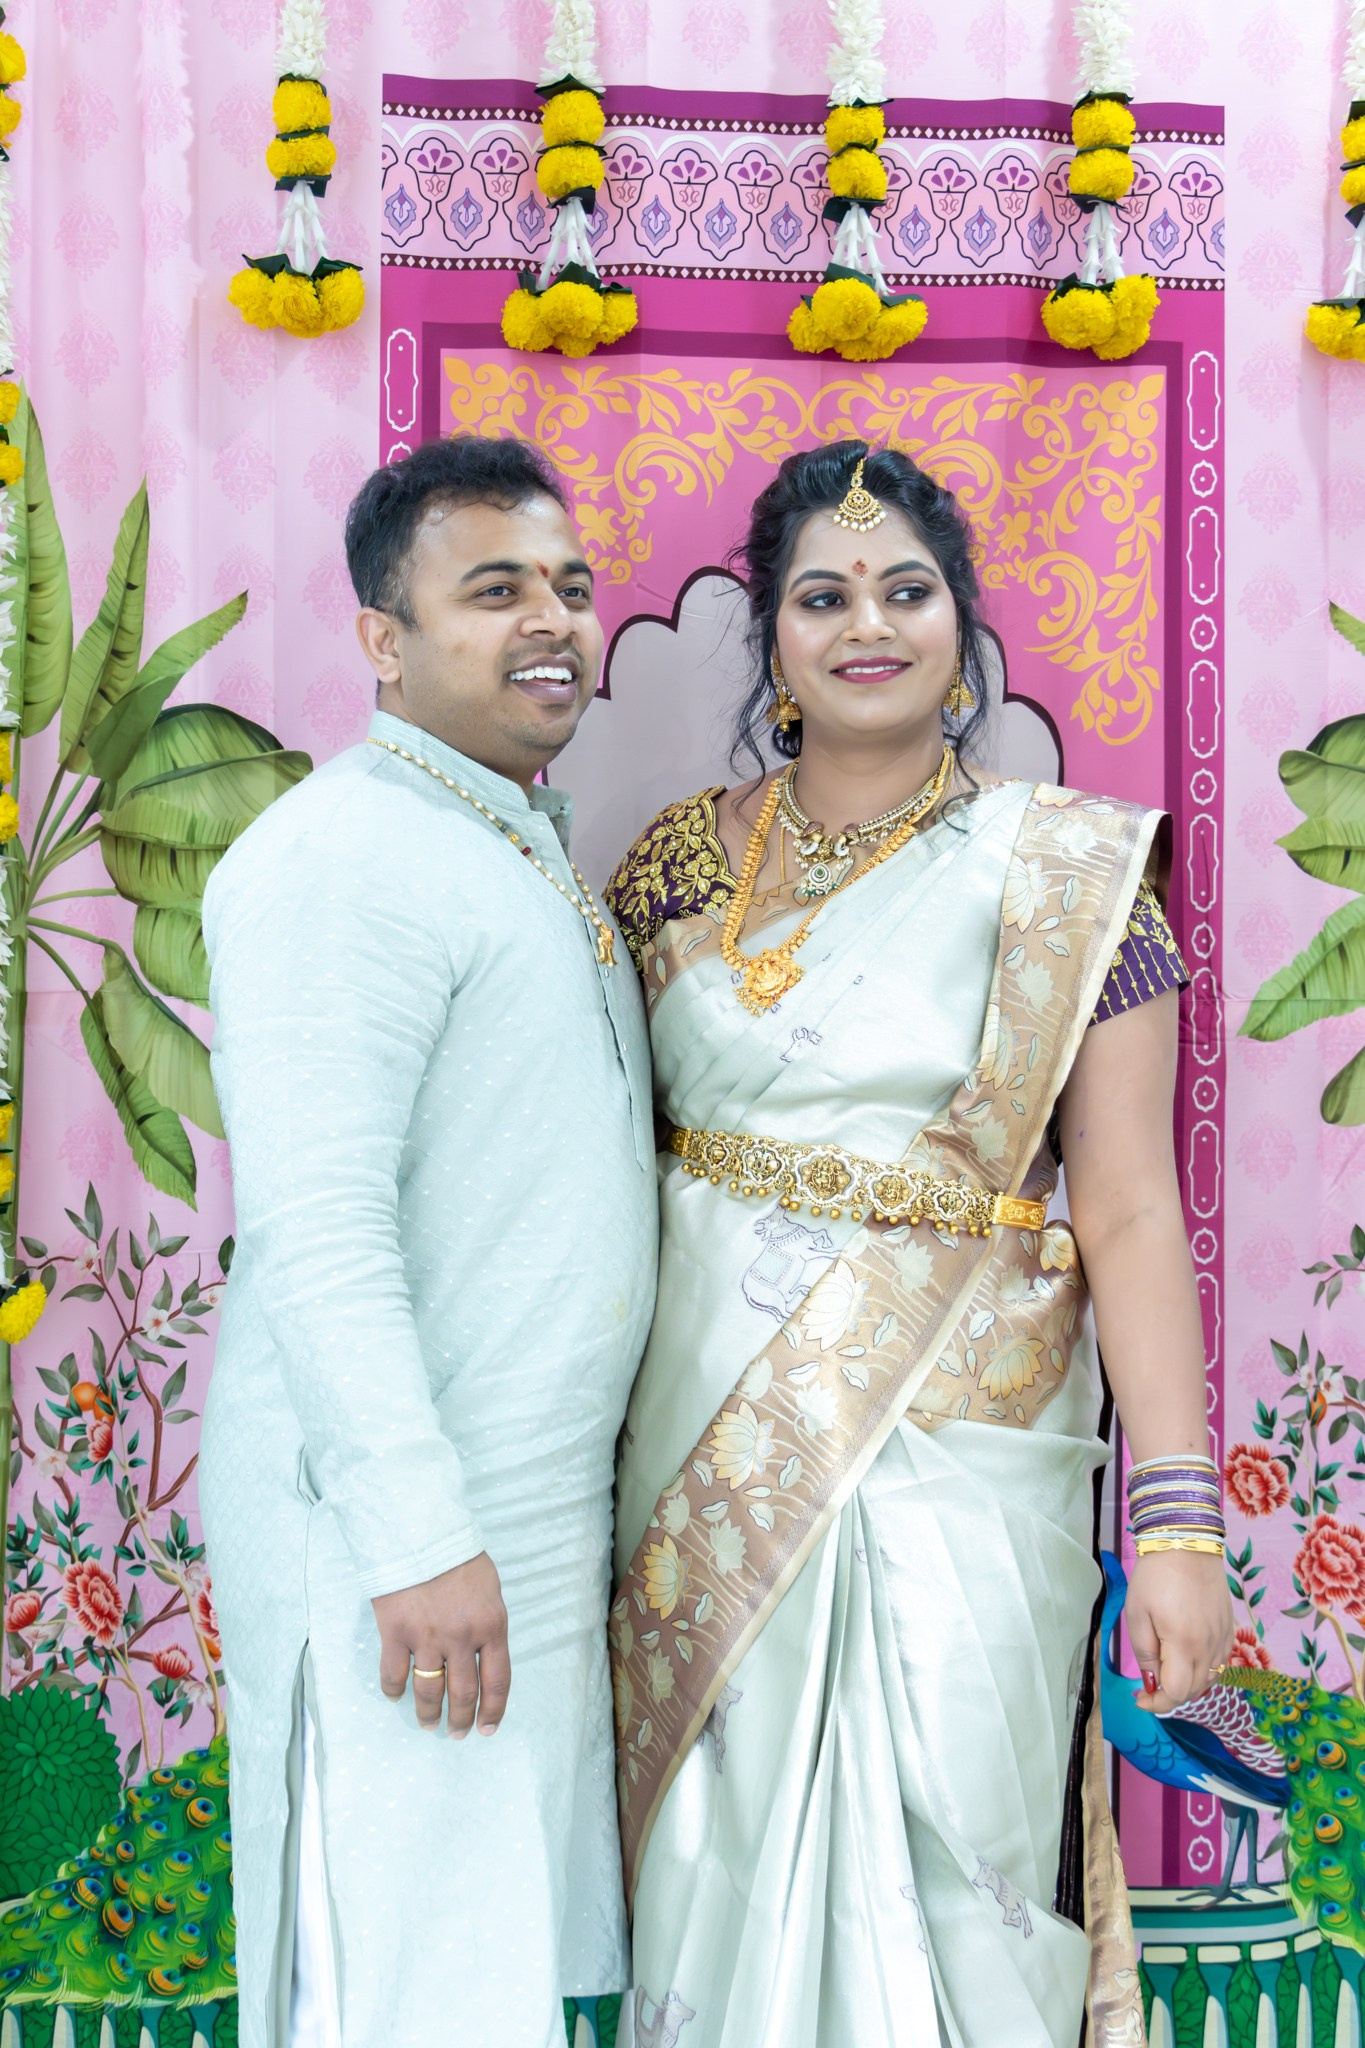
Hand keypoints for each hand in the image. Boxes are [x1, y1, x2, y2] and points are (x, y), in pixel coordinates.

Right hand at [373, 1553, 509, 1737]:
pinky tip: (397, 1696)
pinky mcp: (395, 1633)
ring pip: (429, 1692)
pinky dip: (395, 1691)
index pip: (497, 1682)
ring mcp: (427, 1638)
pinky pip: (395, 1675)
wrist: (419, 1532)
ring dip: (429, 1714)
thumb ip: (487, 1624)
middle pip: (463, 1694)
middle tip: (455, 1733)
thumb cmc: (457, 1556)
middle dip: (460, 1721)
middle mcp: (462, 1638)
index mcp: (491, 1625)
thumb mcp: (489, 1589)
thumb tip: (483, 1656)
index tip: (487, 1729)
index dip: (493, 1712)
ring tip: (428, 1724)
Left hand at [1126, 1550, 1234, 1714]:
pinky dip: (1204, 1672)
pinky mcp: (1230, 1629)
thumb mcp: (1137, 1614)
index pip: (1176, 1693)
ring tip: (1166, 1673)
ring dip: (1187, 1686)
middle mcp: (1210, 1648)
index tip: (1140, 1698)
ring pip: (1210, 1680)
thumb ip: (1145, 1652)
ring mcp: (1224, 1639)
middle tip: (1148, 1686)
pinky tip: (1188, 1660)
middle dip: (1169, 1696)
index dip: (1157, 1703)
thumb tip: (1151, 1680)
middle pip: (1193, 1690)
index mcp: (1185, 1645)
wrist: (1187, 1544)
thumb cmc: (1155, 1577)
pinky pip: (1220, 1663)